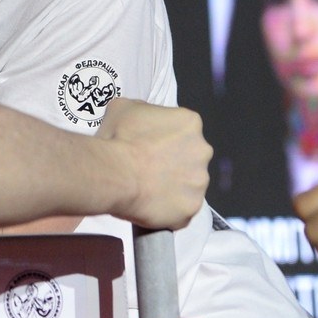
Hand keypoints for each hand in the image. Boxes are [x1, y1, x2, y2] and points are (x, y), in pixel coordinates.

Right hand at [97, 98, 209, 229]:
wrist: (114, 173)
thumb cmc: (118, 138)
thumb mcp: (123, 107)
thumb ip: (142, 110)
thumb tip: (141, 119)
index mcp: (190, 123)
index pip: (182, 130)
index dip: (164, 139)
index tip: (148, 147)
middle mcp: (203, 150)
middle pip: (191, 157)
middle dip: (174, 163)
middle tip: (148, 169)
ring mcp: (200, 181)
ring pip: (188, 185)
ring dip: (173, 187)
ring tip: (147, 190)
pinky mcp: (192, 207)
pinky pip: (181, 209)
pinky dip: (168, 209)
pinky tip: (150, 205)